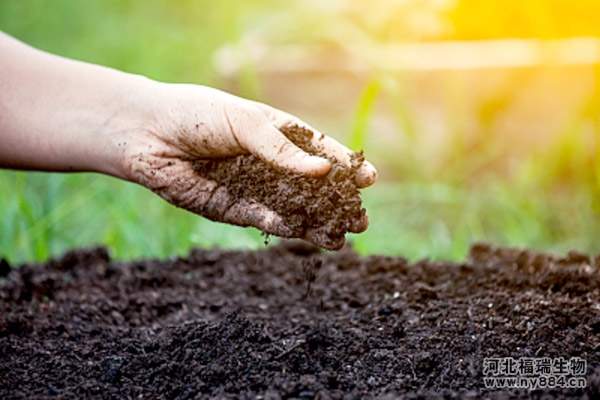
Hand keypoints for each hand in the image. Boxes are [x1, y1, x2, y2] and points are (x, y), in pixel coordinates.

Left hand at [123, 83, 377, 248]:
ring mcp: (252, 187)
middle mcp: (269, 163)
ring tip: (342, 239)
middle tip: (361, 219)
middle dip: (337, 203)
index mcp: (276, 133)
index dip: (344, 165)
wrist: (147, 134)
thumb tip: (323, 169)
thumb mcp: (245, 123)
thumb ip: (281, 149)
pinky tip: (303, 233)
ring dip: (316, 224)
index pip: (318, 151)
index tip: (369, 178)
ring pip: (292, 209)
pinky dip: (283, 226)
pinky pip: (263, 219)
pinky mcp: (231, 208)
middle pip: (311, 187)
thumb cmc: (197, 115)